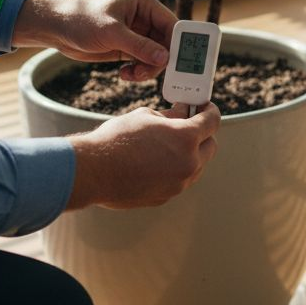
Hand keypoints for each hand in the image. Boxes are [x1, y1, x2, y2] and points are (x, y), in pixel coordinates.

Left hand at [12, 0, 175, 80]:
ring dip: (147, 70)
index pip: (172, 25)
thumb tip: (165, 58)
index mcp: (146, 5)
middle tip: (147, 73)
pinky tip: (124, 74)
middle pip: (167, 45)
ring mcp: (138, 35)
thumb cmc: (82, 20)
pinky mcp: (129, 49)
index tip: (177, 64)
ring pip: (157, 58)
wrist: (58, 29)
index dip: (177, 44)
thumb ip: (139, 46)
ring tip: (131, 74)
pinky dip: (139, 72)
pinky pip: (144, 64)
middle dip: (160, 62)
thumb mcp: (111, 32)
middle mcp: (145, 19)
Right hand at [65, 103, 220, 209]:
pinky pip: (179, 180)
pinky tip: (157, 161)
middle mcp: (188, 163)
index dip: (210, 111)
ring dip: (190, 153)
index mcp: (186, 139)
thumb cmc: (116, 140)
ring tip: (168, 143)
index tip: (205, 108)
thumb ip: (170, 117)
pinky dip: (175, 169)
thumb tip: (182, 114)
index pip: (212, 122)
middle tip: (189, 124)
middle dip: (203, 134)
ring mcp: (178, 184)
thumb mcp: (146, 117)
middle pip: (210, 146)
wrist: (93, 172)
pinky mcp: (166, 196)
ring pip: (196, 166)